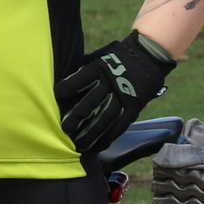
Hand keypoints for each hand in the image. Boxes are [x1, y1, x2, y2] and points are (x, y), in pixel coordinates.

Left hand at [55, 31, 176, 156]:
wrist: (147, 57)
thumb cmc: (113, 58)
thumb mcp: (97, 58)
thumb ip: (81, 69)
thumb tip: (57, 82)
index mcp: (99, 68)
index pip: (81, 78)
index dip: (68, 87)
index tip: (56, 97)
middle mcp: (111, 83)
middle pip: (93, 101)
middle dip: (78, 115)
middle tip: (65, 128)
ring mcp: (123, 97)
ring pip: (106, 117)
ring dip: (92, 133)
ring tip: (80, 145)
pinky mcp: (132, 108)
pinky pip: (120, 125)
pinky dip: (108, 137)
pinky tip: (97, 146)